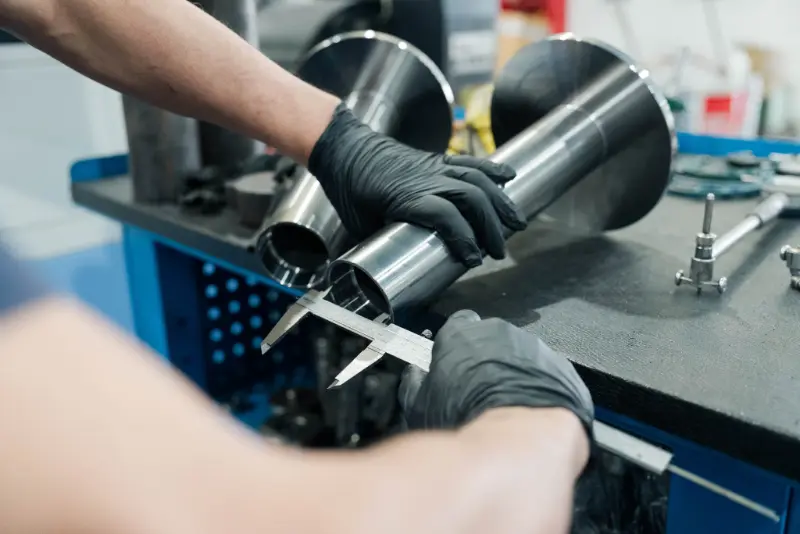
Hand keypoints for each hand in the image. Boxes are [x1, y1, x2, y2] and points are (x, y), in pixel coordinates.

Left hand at [308, 103, 526, 267]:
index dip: (464, 239)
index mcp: (406, 197)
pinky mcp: (437, 159)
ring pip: (477, 180)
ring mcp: (434, 166)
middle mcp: (426, 179)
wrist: (345, 148)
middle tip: (499, 251)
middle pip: (470, 199)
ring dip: (500, 202)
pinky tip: (509, 178)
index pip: (446, 217)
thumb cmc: (348, 189)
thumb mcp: (359, 224)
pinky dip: (492, 170)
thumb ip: (382, 245)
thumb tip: (393, 273)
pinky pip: (470, 162)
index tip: (473, 260)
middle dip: (491, 226)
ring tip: (517, 223)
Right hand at [399, 310, 593, 436]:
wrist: (520, 437)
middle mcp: (498, 331)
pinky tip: (531, 415)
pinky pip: (548, 376)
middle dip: (486, 361)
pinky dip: (540, 391)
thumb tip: (412, 377)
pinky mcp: (562, 368)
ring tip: (506, 409)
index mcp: (460, 332)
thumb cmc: (466, 417)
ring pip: (521, 357)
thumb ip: (414, 384)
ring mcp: (534, 347)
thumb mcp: (419, 406)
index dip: (456, 346)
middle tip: (479, 393)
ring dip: (515, 376)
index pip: (457, 324)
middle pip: (490, 340)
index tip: (454, 365)